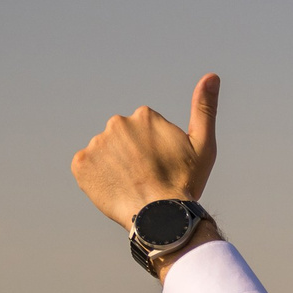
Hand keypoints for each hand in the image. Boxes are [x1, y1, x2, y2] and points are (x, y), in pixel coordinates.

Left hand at [71, 72, 219, 227]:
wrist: (162, 217)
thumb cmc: (186, 182)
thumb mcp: (203, 144)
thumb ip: (204, 108)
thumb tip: (211, 75)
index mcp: (144, 116)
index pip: (145, 132)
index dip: (156, 151)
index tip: (164, 167)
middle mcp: (116, 123)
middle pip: (123, 141)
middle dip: (133, 157)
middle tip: (148, 179)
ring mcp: (97, 144)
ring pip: (106, 155)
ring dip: (115, 168)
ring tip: (133, 187)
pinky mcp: (81, 164)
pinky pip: (87, 168)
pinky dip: (98, 179)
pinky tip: (115, 190)